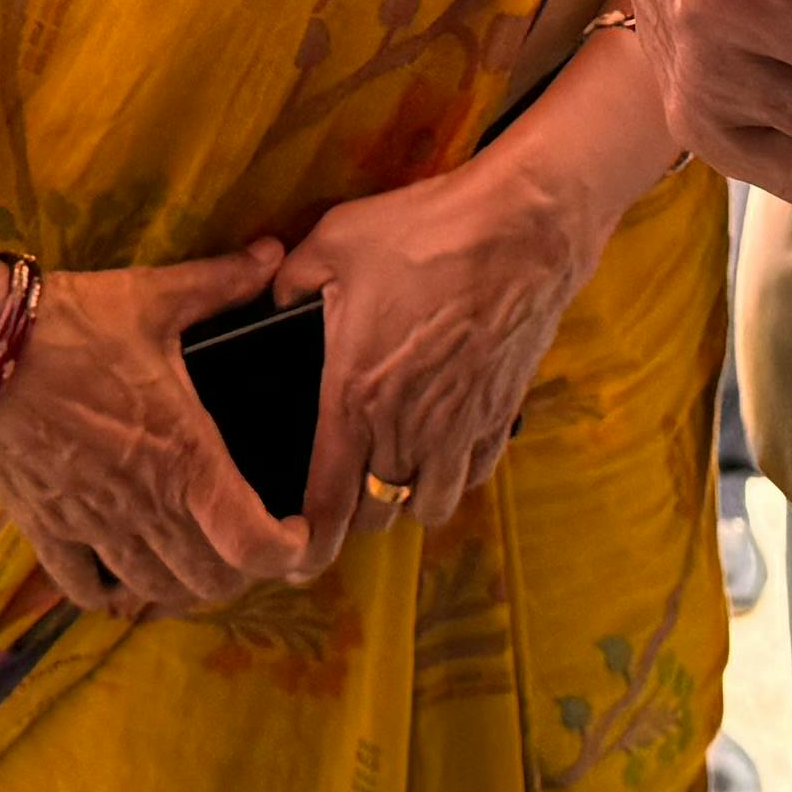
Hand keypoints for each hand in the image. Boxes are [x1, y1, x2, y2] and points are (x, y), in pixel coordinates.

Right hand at [0, 249, 308, 617]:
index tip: (301, 536)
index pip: (254, 544)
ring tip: (191, 557)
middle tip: (246, 537)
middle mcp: (147, 506)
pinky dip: (113, 593)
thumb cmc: (69, 325)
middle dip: (240, 571)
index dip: (290, 554)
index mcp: (186, 455)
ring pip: (154, 592)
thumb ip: (220, 283)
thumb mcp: (153, 297)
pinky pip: (87, 591)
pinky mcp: (46, 531)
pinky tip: (121, 572)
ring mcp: (94, 527)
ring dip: (181, 586)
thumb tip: (274, 251)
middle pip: (211, 582)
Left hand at [281, 154, 598, 548]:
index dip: (308, 544)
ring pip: (431, 506)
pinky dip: (455, 474)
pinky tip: (443, 447)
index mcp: (353, 397)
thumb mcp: (332, 243)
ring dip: (408, 499)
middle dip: (356, 515)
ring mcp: (460, 428)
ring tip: (394, 474)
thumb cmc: (424, 233)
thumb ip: (287, 284)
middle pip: (377, 514)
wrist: (522, 230)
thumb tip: (269, 302)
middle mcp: (406, 429)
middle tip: (343, 497)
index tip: (295, 561)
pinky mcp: (501, 415)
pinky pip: (475, 475)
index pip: (326, 501)